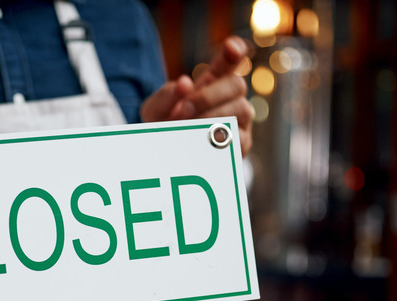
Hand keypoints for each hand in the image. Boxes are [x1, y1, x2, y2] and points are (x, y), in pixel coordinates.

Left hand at [140, 36, 253, 155]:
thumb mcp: (155, 110)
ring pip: (242, 109)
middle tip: (184, 109)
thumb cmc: (164, 127)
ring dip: (213, 116)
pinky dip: (218, 137)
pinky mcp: (241, 145)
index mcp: (211, 83)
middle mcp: (230, 99)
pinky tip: (200, 140)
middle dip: (210, 95)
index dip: (233, 51)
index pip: (228, 62)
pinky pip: (240, 138)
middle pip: (237, 84)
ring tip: (187, 127)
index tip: (231, 47)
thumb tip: (185, 84)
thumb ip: (165, 96)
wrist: (166, 158)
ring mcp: (239, 121)